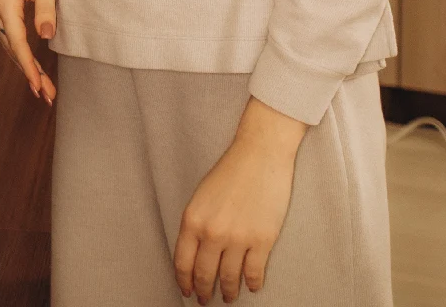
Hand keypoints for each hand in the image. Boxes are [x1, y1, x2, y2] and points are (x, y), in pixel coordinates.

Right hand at [0, 0, 57, 102]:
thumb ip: (47, 9)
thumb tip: (46, 36)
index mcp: (4, 3)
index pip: (17, 43)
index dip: (30, 67)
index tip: (39, 87)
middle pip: (11, 48)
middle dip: (29, 72)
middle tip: (47, 95)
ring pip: (8, 44)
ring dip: (24, 65)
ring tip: (43, 87)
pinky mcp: (0, 7)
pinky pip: (9, 35)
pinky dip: (20, 52)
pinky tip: (32, 66)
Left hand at [173, 98, 305, 301]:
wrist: (261, 154)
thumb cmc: (231, 171)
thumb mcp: (202, 197)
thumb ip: (197, 225)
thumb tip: (197, 253)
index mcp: (192, 220)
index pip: (183, 262)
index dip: (184, 281)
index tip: (187, 291)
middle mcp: (212, 232)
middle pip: (204, 273)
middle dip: (203, 290)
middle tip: (205, 300)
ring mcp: (238, 238)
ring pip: (229, 278)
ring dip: (228, 291)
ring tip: (228, 297)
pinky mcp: (262, 240)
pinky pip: (254, 271)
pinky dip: (252, 283)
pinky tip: (251, 286)